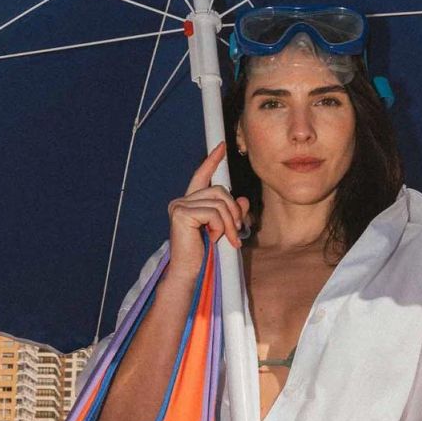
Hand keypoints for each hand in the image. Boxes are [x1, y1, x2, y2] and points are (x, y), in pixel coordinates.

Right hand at [165, 142, 250, 282]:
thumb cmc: (206, 255)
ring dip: (230, 222)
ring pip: (219, 202)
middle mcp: (181, 202)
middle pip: (219, 190)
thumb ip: (232, 214)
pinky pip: (214, 212)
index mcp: (189, 204)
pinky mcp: (182, 214)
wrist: (191, 273)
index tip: (222, 146)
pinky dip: (221, 226)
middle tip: (237, 231)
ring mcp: (179, 207)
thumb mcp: (224, 230)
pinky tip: (214, 238)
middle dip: (234, 211)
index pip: (202, 176)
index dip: (212, 161)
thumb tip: (242, 199)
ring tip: (229, 239)